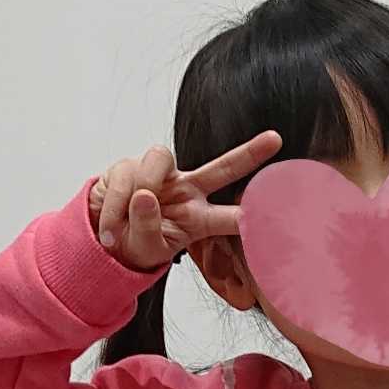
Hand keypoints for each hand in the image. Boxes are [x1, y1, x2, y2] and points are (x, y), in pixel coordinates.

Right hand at [88, 130, 282, 270]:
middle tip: (276, 139)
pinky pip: (126, 175)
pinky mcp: (133, 164)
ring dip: (140, 189)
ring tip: (123, 221)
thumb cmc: (134, 244)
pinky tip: (110, 223)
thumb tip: (145, 196)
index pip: (230, 215)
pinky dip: (115, 203)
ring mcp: (162, 175)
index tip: (283, 208)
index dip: (252, 212)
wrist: (105, 238)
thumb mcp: (145, 249)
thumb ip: (148, 228)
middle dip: (249, 153)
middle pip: (221, 168)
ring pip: (159, 159)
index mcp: (198, 218)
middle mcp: (187, 190)